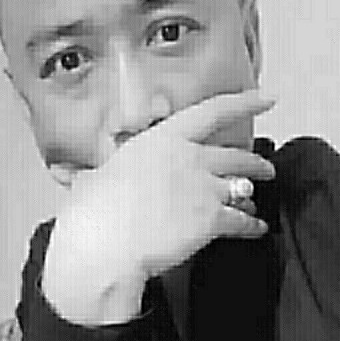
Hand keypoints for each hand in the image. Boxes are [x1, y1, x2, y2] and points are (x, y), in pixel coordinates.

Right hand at [42, 89, 276, 324]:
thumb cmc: (93, 211)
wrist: (103, 243)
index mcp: (163, 139)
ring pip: (242, 187)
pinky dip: (252, 225)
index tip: (267, 97)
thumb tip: (72, 176)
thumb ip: (94, 173)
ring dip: (252, 195)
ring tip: (255, 202)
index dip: (245, 102)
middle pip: (235, 155)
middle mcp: (189, 156)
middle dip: (256, 163)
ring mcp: (203, 186)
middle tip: (265, 168)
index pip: (213, 111)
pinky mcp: (211, 218)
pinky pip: (242, 220)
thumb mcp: (93, 179)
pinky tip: (256, 228)